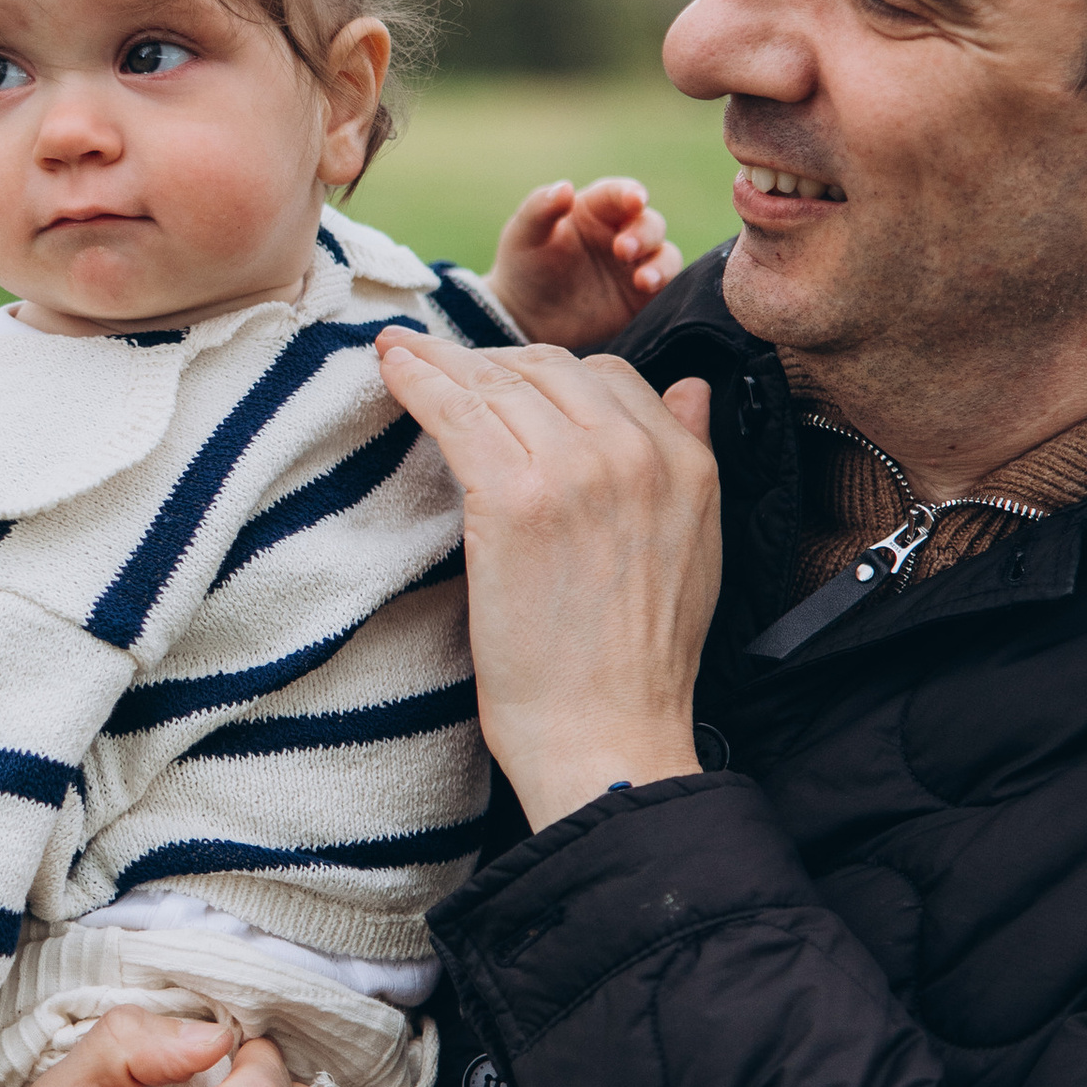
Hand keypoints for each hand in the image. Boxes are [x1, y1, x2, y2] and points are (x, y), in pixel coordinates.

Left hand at [376, 332, 719, 828]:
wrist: (605, 735)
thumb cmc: (635, 664)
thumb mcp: (696, 547)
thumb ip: (692, 454)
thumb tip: (693, 388)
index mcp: (686, 462)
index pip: (611, 374)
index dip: (546, 370)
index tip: (501, 374)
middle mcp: (635, 452)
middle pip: (548, 368)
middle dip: (488, 359)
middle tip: (437, 358)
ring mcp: (574, 470)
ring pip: (495, 383)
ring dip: (440, 361)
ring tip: (400, 351)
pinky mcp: (512, 498)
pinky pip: (453, 412)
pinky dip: (416, 381)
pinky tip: (390, 368)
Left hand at [488, 178, 681, 352]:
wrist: (526, 318)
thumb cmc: (524, 266)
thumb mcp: (524, 235)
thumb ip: (540, 209)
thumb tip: (564, 188)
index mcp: (595, 209)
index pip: (620, 194)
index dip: (630, 194)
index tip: (635, 199)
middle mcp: (621, 232)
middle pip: (649, 224)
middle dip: (643, 234)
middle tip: (622, 250)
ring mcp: (635, 265)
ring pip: (665, 255)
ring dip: (661, 264)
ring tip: (642, 280)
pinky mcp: (642, 296)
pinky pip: (667, 287)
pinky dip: (665, 286)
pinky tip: (647, 290)